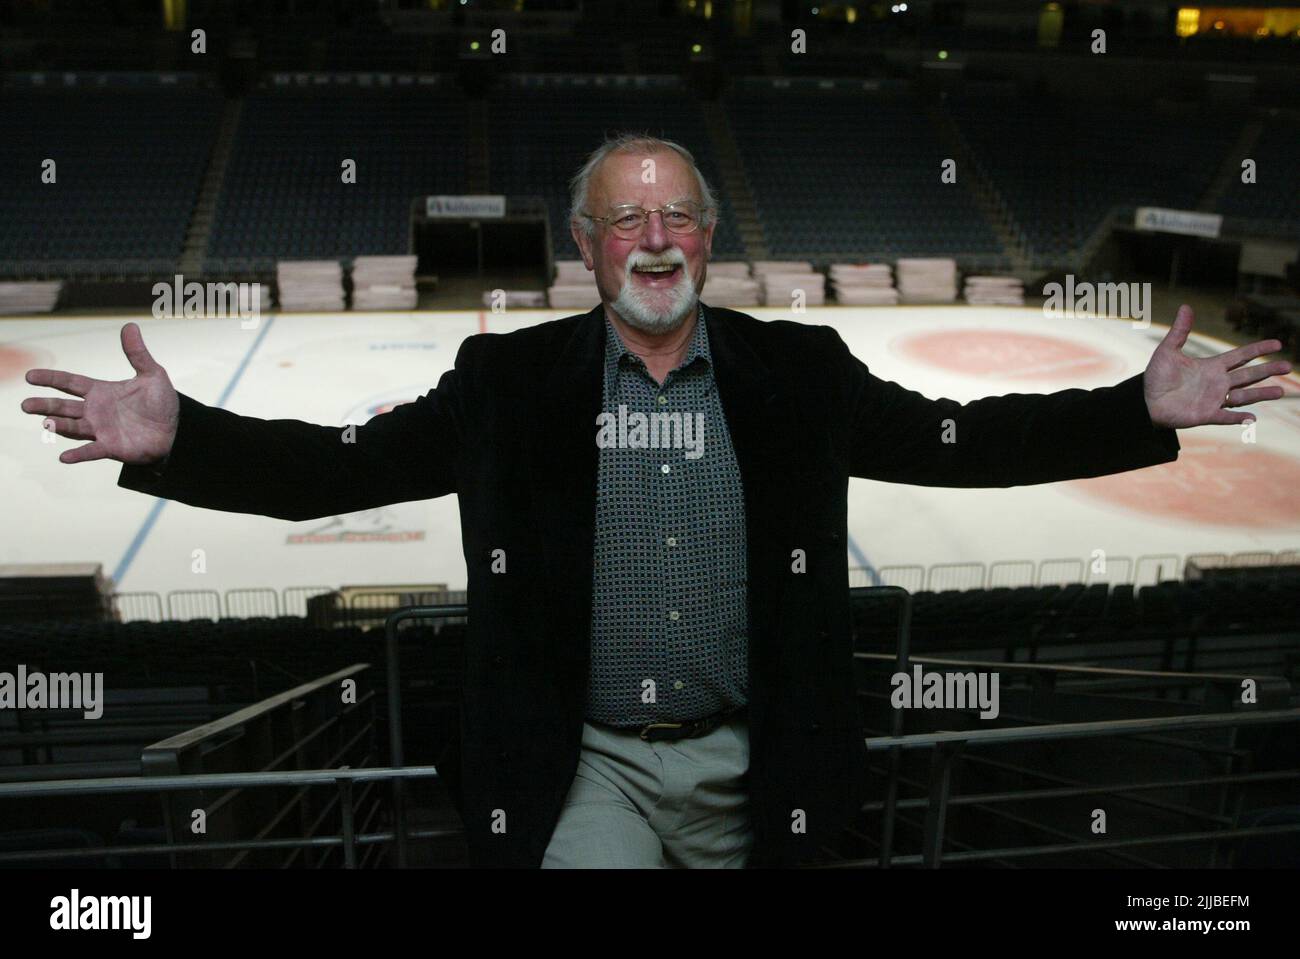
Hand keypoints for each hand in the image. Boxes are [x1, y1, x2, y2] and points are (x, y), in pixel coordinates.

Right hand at [21, 321, 179, 464]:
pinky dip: (78, 454)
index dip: (50, 378)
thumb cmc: (160, 403)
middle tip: (25, 405)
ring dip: (58, 426)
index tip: (30, 376)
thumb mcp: (152, 375)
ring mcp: (100, 430)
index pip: (70, 382)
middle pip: (63, 407)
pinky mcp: (111, 447)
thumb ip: (137, 354)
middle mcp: (95, 411)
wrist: (175, 431)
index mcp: (100, 391)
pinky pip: (91, 451)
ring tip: (44, 423)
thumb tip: (130, 325)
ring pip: (73, 427)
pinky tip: (64, 458)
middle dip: (45, 405)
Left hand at [1144, 305, 1290, 428]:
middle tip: (1287, 366)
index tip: (1277, 344)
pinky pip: (1225, 417)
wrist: (1145, 400)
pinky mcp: (1205, 415)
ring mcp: (1213, 399)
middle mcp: (1218, 383)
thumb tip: (1186, 306)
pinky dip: (1238, 418)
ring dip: (1261, 393)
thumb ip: (1180, 331)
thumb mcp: (1168, 351)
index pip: (1241, 356)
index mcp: (1212, 367)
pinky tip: (1252, 418)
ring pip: (1243, 396)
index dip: (1258, 349)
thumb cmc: (1157, 376)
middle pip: (1248, 375)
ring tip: (1281, 392)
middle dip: (1268, 370)